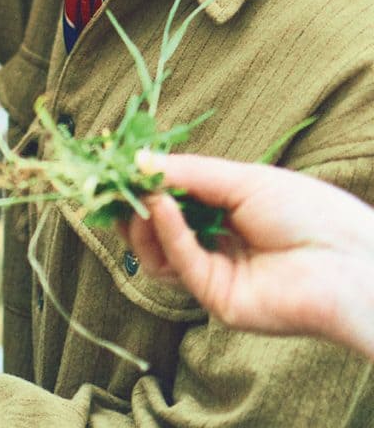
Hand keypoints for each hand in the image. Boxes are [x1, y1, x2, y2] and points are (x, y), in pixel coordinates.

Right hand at [126, 152, 373, 359]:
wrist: (347, 257)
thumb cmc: (306, 211)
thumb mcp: (240, 179)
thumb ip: (187, 174)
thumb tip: (136, 161)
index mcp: (220, 214)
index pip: (166, 201)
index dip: (141, 185)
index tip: (116, 165)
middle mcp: (212, 245)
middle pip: (153, 231)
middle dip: (131, 206)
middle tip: (113, 182)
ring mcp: (213, 275)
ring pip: (156, 253)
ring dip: (142, 221)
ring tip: (142, 193)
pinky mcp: (217, 299)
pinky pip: (180, 264)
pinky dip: (167, 233)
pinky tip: (163, 205)